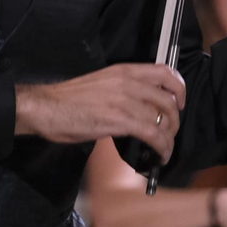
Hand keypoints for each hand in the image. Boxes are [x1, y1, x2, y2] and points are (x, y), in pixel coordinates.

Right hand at [14, 63, 184, 163]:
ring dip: (169, 137)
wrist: (47, 108)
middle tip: (170, 132)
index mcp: (124, 70)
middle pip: (168, 98)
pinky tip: (160, 156)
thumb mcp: (101, 83)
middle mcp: (128, 82)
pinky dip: (162, 147)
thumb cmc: (69, 99)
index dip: (179, 88)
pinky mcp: (120, 120)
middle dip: (175, 119)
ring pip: (163, 117)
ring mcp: (125, 100)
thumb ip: (123, 90)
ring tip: (165, 147)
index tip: (179, 102)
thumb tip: (140, 108)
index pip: (164, 71)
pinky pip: (153, 134)